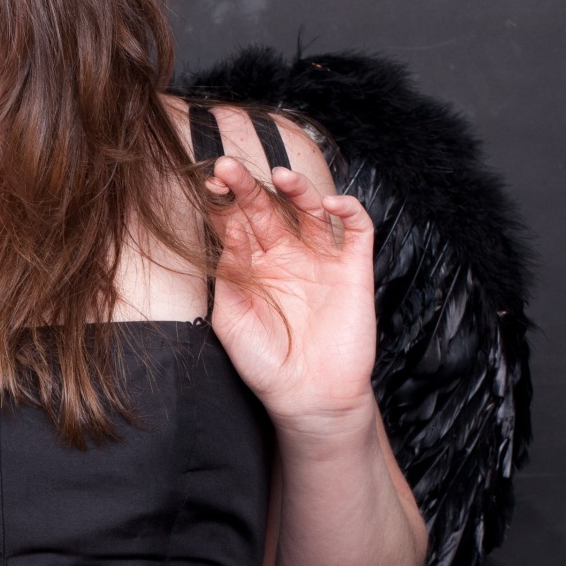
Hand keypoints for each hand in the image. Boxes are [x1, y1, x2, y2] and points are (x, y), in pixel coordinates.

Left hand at [206, 155, 377, 430]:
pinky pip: (356, 230)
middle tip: (229, 168)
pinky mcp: (353, 269)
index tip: (208, 183)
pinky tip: (331, 204)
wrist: (307, 397)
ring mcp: (320, 260)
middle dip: (248, 186)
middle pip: (268, 208)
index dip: (224, 201)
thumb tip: (228, 229)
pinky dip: (349, 210)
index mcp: (252, 266)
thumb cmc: (264, 363)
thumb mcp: (232, 317)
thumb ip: (229, 273)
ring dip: (297, 188)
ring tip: (280, 175)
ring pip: (311, 209)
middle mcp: (286, 256)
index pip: (237, 222)